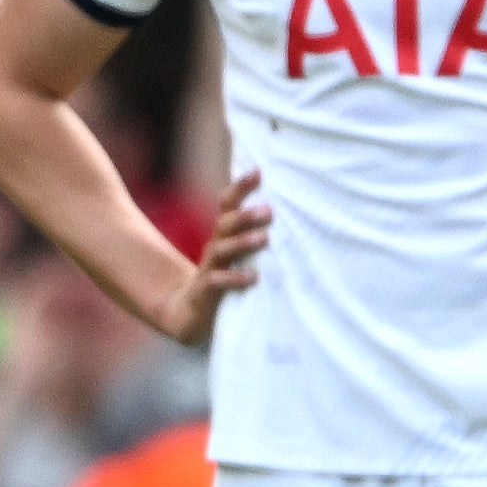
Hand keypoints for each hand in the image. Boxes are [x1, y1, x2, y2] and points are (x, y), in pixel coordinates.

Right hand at [147, 171, 267, 343]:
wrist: (189, 314)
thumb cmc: (225, 281)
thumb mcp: (239, 257)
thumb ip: (257, 237)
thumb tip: (297, 217)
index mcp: (223, 237)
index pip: (228, 206)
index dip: (240, 188)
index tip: (258, 172)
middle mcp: (216, 249)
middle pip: (226, 226)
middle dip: (245, 216)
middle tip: (269, 210)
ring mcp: (209, 270)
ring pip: (222, 251)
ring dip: (242, 243)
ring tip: (264, 239)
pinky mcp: (205, 293)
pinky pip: (217, 283)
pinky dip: (234, 278)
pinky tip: (252, 277)